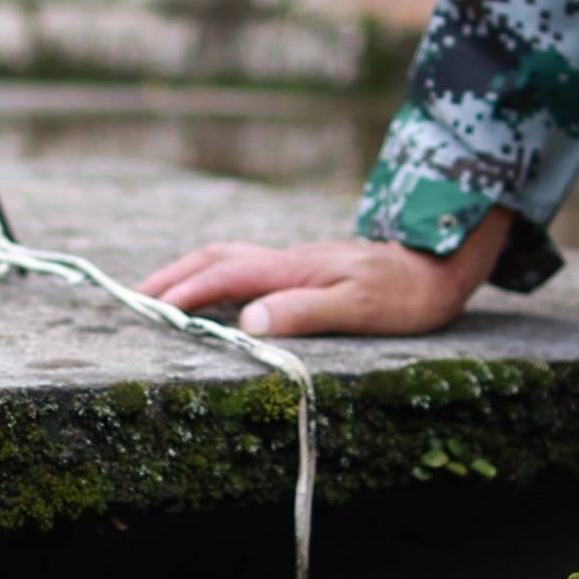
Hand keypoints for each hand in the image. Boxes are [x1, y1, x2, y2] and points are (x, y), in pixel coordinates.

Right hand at [137, 208, 513, 337]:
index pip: (224, 278)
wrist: (440, 265)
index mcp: (292, 270)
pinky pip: (247, 266)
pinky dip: (217, 274)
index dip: (185, 293)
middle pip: (217, 258)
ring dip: (192, 271)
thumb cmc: (405, 295)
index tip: (151, 310)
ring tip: (164, 291)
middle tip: (138, 296)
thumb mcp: (359, 309)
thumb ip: (304, 312)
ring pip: (231, 258)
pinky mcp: (306, 269)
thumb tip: (248, 320)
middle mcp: (288, 260)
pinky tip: (218, 291)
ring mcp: (296, 262)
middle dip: (174, 276)